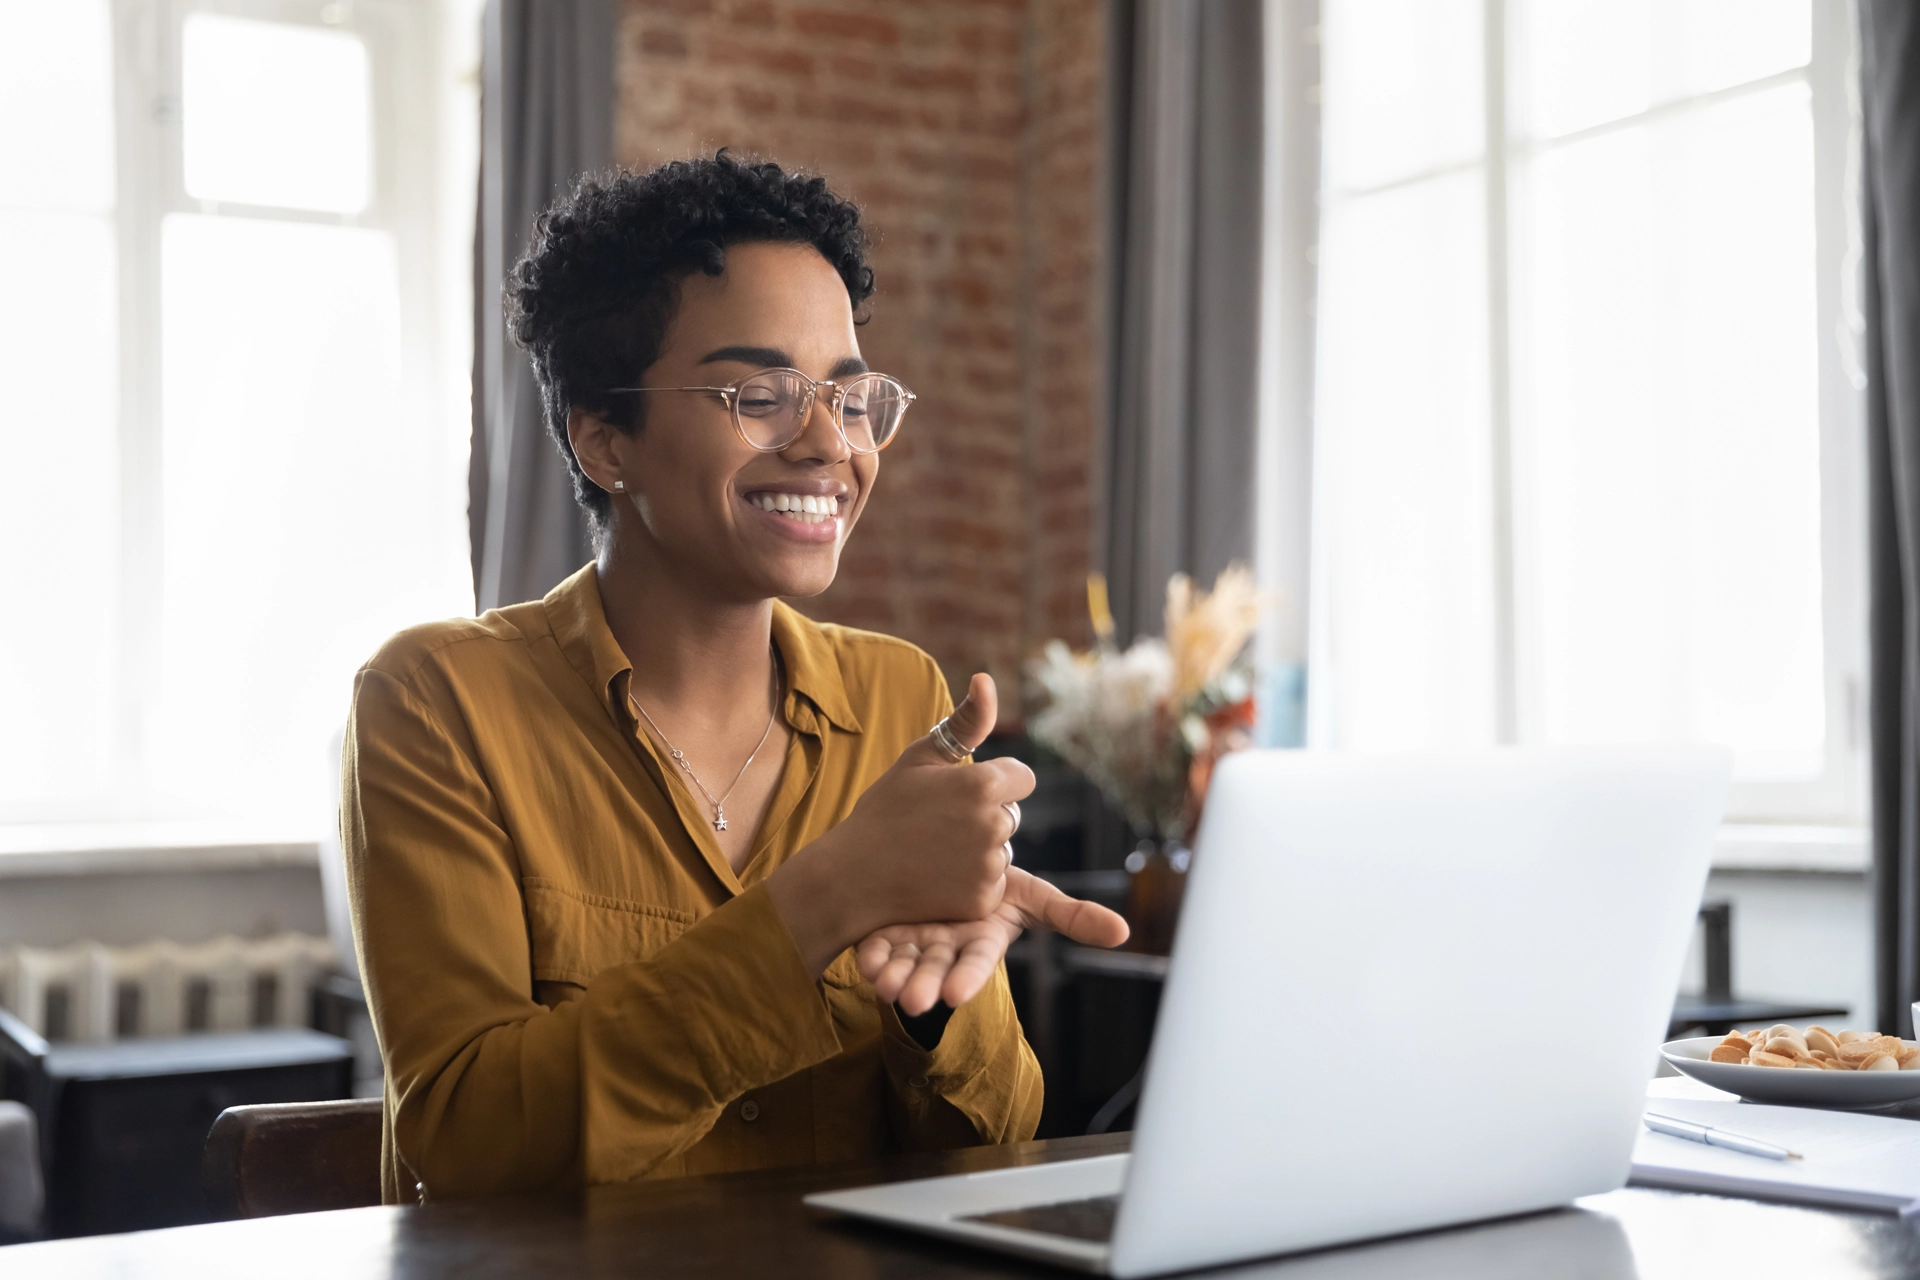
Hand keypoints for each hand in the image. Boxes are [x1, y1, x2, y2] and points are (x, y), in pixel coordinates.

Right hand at [767, 673, 1035, 973]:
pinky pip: (992, 883)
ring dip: (979, 850)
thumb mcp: (921, 757)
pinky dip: (971, 882)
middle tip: (938, 824)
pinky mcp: (983, 900)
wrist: (852, 875)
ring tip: (934, 851)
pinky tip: (937, 876)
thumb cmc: (885, 809)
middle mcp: (994, 824)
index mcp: (984, 784)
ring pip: (1002, 849)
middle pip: (1012, 814)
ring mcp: (989, 865)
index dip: (995, 782)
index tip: (961, 792)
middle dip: (986, 816)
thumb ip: (965, 721)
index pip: (1023, 778)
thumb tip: (987, 679)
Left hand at [857, 866, 1129, 1014]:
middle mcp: (948, 945)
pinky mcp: (887, 933)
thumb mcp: (1031, 895)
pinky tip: (866, 961)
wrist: (945, 860)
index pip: (978, 961)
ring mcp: (916, 942)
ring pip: (905, 965)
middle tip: (913, 1001)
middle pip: (937, 970)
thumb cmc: (994, 884)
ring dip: (895, 978)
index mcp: (982, 937)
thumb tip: (1124, 932)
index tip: (955, 997)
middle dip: (926, 986)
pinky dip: (873, 956)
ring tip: (885, 986)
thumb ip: (1072, 915)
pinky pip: (877, 948)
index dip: (967, 977)